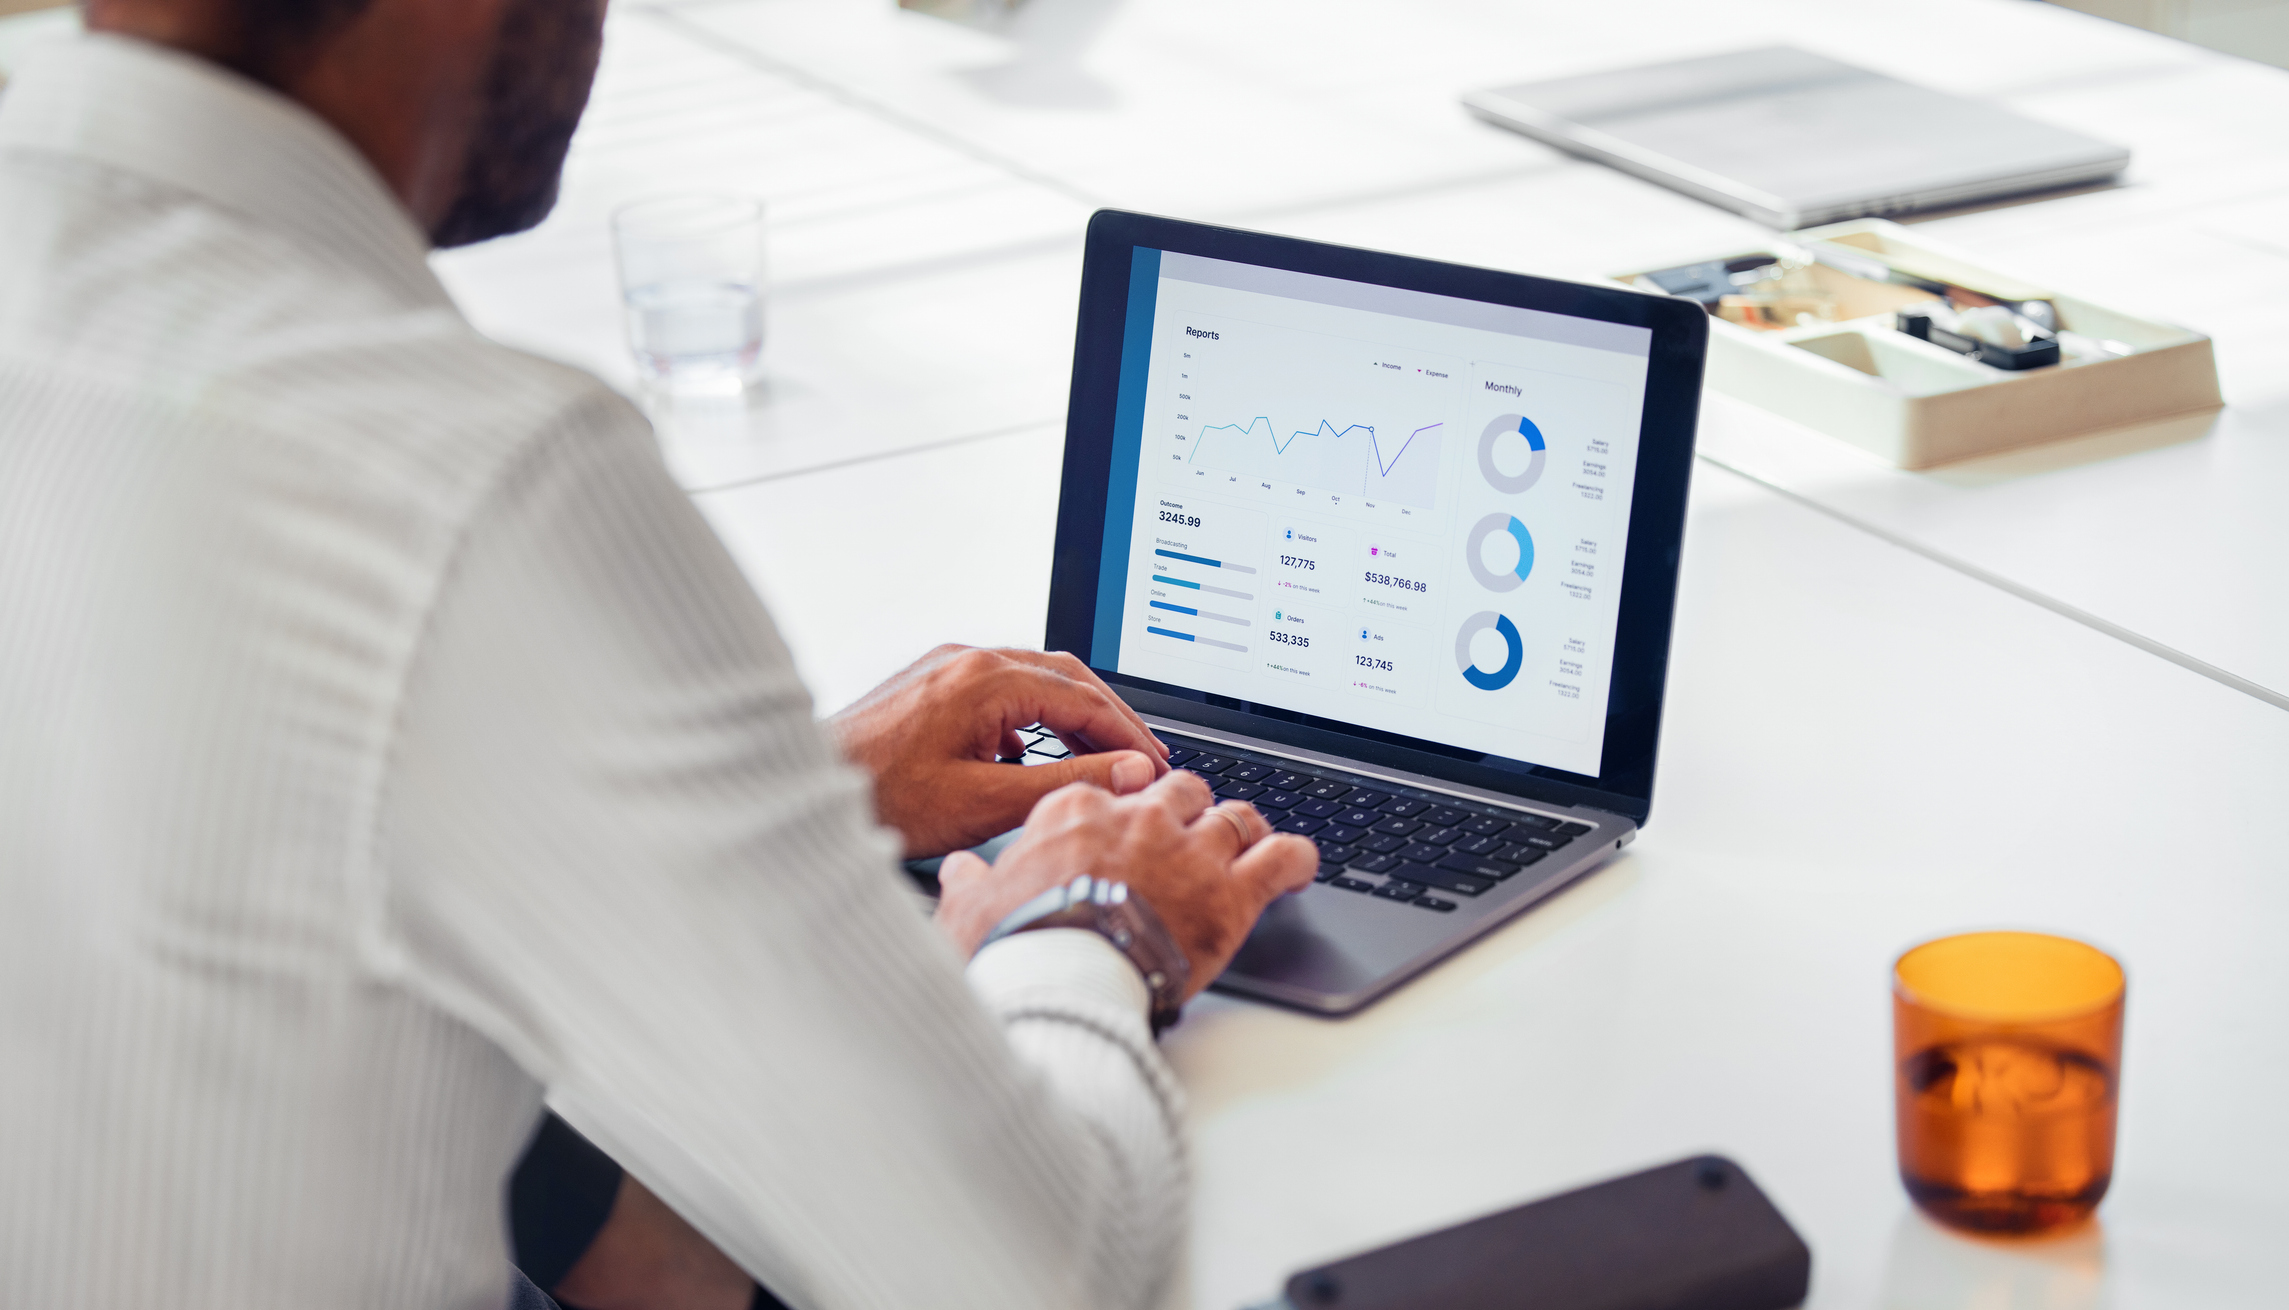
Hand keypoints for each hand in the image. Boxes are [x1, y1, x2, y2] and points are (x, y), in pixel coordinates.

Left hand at [828, 645, 1171, 857]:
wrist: (802, 791)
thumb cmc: (879, 798)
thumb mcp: (986, 802)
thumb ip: (1067, 784)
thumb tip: (1130, 771)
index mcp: (987, 680)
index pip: (1085, 699)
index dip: (1130, 735)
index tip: (1158, 765)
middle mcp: (968, 662)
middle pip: (1066, 679)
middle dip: (1111, 719)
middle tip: (1145, 758)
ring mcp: (947, 670)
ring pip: (1034, 682)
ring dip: (1073, 717)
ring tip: (1103, 758)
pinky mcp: (930, 687)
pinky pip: (1000, 692)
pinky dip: (1034, 720)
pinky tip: (1033, 758)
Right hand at [935, 771, 1318, 1001]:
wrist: (1064, 982)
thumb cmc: (1016, 947)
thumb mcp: (973, 909)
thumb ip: (969, 884)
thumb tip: (956, 873)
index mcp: (1078, 811)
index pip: (1114, 790)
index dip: (1129, 810)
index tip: (1131, 827)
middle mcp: (1141, 818)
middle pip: (1182, 792)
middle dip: (1190, 810)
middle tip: (1193, 836)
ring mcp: (1191, 851)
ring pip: (1235, 817)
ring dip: (1243, 831)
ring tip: (1249, 846)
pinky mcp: (1232, 892)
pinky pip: (1282, 857)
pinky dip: (1296, 858)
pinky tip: (1299, 866)